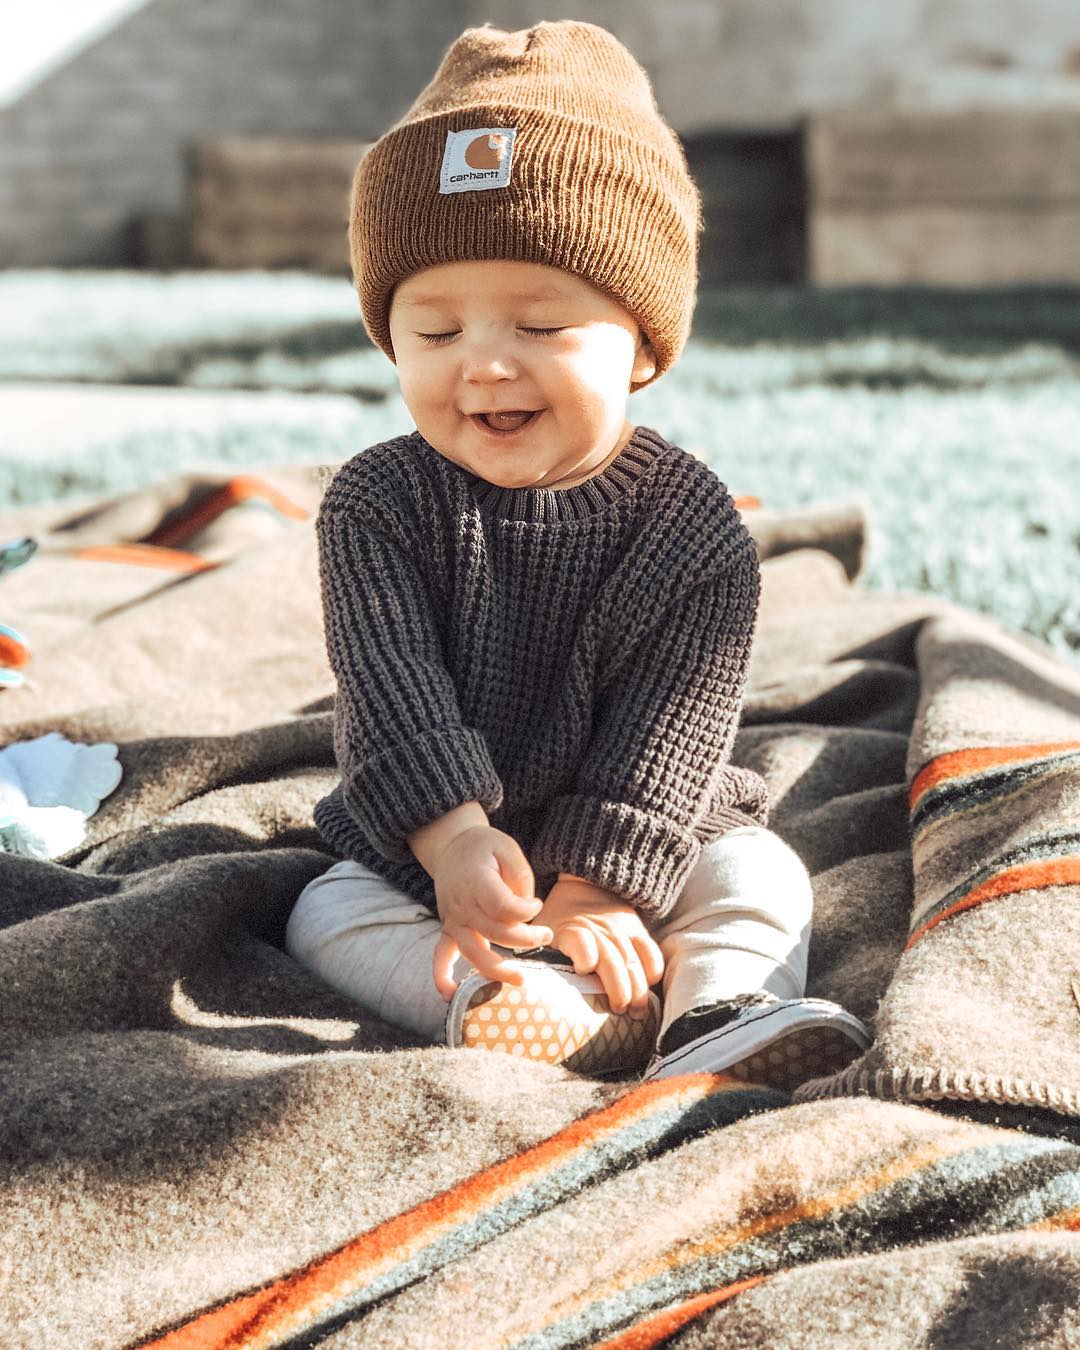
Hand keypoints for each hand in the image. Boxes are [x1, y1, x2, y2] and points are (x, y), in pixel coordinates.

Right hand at [431, 826, 553, 999]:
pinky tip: (451, 995)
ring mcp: (453, 919)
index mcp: (477, 882)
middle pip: (495, 932)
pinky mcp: (449, 928)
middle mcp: (462, 904)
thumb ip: (521, 878)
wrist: (452, 846)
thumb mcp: (509, 849)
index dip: (526, 910)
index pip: (503, 907)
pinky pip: (440, 955)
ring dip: (496, 969)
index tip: (537, 904)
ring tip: (521, 979)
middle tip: (546, 934)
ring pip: (473, 951)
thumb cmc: (486, 848)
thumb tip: (528, 911)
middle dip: (526, 939)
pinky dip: (442, 976)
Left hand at [536, 875, 664, 1014]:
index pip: (580, 941)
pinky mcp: (636, 929)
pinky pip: (650, 950)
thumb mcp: (541, 930)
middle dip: (619, 989)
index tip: (583, 969)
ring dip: (637, 988)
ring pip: (632, 961)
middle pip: (612, 960)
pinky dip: (653, 969)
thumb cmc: (559, 918)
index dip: (585, 955)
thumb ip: (537, 953)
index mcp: (569, 931)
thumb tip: (529, 983)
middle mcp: (597, 930)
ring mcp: (619, 930)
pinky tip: (651, 986)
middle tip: (618, 1011)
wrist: (584, 885)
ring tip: (636, 1011)